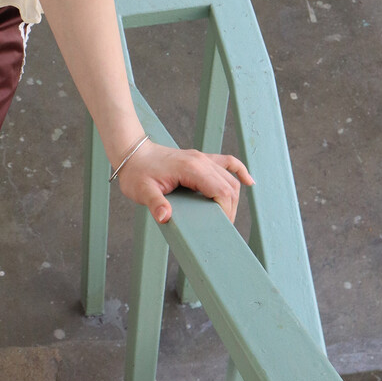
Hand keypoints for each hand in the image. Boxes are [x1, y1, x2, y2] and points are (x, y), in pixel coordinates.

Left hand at [117, 139, 253, 225]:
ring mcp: (202, 158)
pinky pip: (227, 162)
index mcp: (191, 168)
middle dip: (230, 209)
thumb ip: (155, 203)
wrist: (133, 152)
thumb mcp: (141, 191)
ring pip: (230, 178)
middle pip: (229, 187)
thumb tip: (165, 217)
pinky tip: (249, 182)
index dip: (225, 211)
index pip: (221, 191)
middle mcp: (201, 161)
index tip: (218, 227)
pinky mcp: (201, 159)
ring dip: (233, 197)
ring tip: (225, 216)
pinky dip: (239, 171)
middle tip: (219, 228)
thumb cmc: (137, 172)